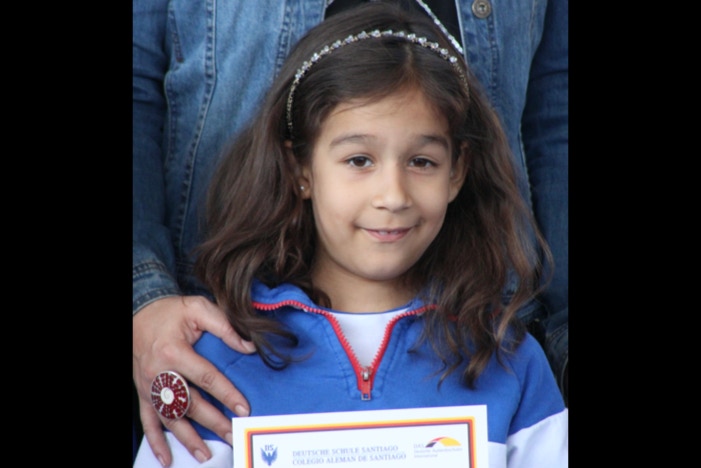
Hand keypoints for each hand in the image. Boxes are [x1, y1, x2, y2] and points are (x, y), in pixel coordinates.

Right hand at [133, 296, 255, 465]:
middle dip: (213, 422)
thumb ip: (225, 326)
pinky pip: (148, 420)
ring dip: (187, 438)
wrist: (139, 311)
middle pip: (190, 403)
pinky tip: (166, 458)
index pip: (206, 377)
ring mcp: (149, 385)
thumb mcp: (199, 309)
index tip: (243, 408)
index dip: (227, 394)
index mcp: (174, 351)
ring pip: (170, 418)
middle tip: (233, 434)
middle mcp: (160, 372)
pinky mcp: (143, 392)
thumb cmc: (171, 311)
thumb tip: (250, 345)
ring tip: (205, 454)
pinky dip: (155, 441)